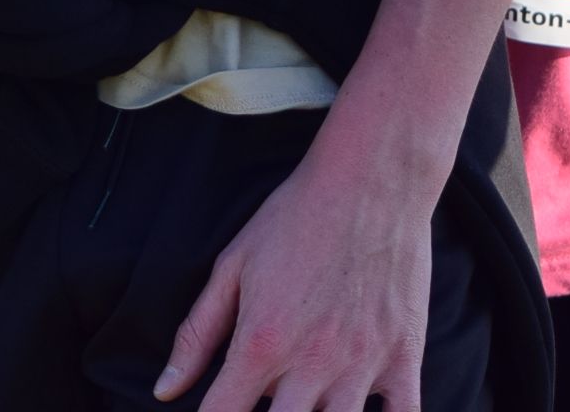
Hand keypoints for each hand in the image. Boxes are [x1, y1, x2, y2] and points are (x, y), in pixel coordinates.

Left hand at [157, 138, 431, 411]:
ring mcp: (361, 364)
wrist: (371, 179)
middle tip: (271, 400)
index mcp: (260, 343)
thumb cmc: (295, 217)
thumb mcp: (233, 267)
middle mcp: (310, 363)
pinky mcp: (404, 357)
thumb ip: (198, 334)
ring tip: (309, 404)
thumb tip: (166, 391)